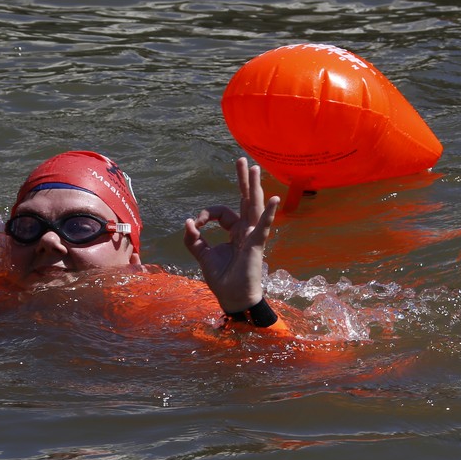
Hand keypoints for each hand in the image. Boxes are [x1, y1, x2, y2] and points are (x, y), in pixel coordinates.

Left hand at [183, 158, 279, 313]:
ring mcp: (253, 236)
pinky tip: (273, 199)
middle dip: (242, 180)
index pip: (222, 212)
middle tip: (241, 160)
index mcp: (235, 231)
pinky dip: (268, 213)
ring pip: (253, 206)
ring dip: (254, 187)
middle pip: (244, 200)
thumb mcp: (203, 256)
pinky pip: (263, 227)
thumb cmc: (222, 279)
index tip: (194, 225)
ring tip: (255, 169)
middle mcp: (246, 230)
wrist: (233, 298)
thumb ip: (193, 239)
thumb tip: (187, 221)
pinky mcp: (256, 245)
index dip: (205, 214)